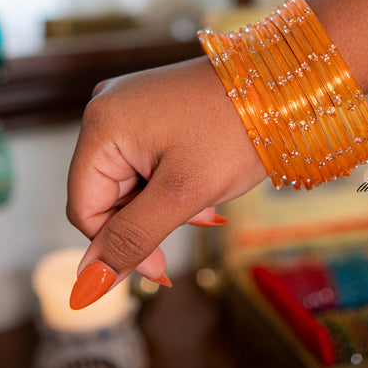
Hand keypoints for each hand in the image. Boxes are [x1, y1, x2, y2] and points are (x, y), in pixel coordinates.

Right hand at [66, 56, 265, 306]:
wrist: (282, 86)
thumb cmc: (236, 131)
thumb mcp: (182, 194)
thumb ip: (132, 238)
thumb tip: (88, 281)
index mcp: (102, 124)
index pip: (84, 207)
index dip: (116, 245)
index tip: (159, 267)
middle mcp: (107, 107)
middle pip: (105, 192)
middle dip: (146, 217)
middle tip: (195, 216)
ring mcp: (130, 104)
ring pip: (128, 178)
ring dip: (161, 201)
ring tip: (204, 200)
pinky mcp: (151, 106)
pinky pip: (144, 157)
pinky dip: (168, 179)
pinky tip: (200, 181)